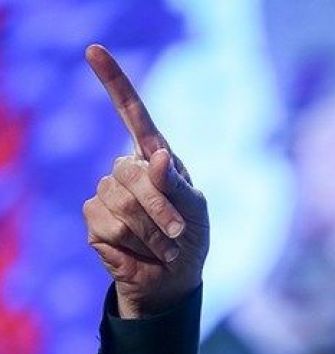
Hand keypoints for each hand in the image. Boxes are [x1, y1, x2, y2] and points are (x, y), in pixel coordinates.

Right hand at [82, 44, 208, 317]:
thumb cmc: (192, 238)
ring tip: (165, 247)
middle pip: (131, 174)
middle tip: (180, 234)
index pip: (132, 113)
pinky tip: (142, 254)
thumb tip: (155, 156)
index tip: (94, 50)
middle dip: (162, 210)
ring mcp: (106, 193)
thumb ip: (177, 185)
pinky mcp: (93, 221)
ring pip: (120, 206)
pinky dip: (134, 247)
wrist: (174, 278)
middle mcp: (126, 169)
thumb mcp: (196, 210)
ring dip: (151, 233)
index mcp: (155, 157)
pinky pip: (108, 228)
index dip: (113, 83)